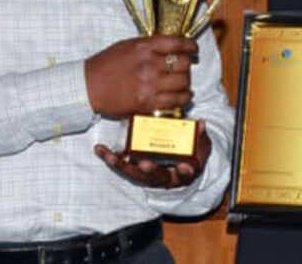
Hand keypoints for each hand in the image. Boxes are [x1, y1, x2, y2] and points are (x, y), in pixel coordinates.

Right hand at [84, 35, 197, 117]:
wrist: (88, 87)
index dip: (190, 46)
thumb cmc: (106, 65)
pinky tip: (183, 97)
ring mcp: (149, 84)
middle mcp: (149, 64)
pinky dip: (183, 98)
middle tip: (184, 68)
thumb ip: (150, 46)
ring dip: (186, 83)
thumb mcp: (127, 46)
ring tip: (183, 84)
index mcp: (144, 46)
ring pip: (183, 82)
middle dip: (187, 65)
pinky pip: (175, 101)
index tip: (193, 49)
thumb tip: (172, 46)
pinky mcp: (147, 102)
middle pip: (183, 63)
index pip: (178, 43)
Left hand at [95, 120, 211, 188]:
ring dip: (120, 165)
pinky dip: (110, 158)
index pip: (184, 174)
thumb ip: (202, 138)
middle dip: (149, 170)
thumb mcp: (201, 149)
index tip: (185, 167)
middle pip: (154, 177)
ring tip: (108, 156)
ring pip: (133, 173)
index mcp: (181, 174)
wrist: (180, 169)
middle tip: (146, 164)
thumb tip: (202, 124)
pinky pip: (121, 165)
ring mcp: (147, 175)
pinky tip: (99, 149)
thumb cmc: (190, 158)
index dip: (185, 171)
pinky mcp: (135, 169)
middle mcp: (162, 178)